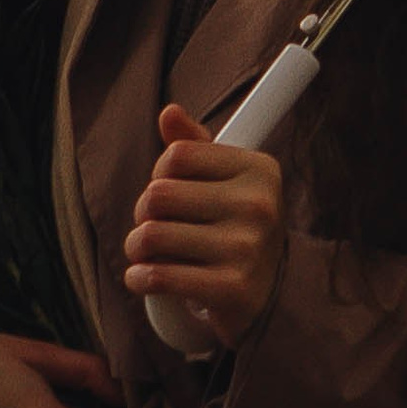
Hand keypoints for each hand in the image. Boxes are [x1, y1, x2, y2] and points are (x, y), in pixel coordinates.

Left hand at [124, 103, 286, 351]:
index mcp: (259, 169)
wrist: (270, 294)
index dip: (160, 173)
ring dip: (136, 248)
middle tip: (155, 226)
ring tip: (147, 253)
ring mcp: (246, 247)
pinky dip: (139, 279)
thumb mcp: (226, 181)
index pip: (176, 155)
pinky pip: (158, 276)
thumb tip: (168, 112)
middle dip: (144, 213)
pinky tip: (143, 278)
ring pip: (151, 236)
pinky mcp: (230, 288)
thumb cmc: (238, 228)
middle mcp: (258, 205)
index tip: (169, 191)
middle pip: (158, 194)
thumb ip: (196, 145)